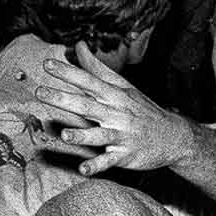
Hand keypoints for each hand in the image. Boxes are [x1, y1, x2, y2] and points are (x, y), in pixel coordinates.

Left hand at [32, 42, 198, 174]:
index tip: (47, 64)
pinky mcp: (125, 155)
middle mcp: (117, 114)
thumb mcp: (122, 86)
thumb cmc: (142, 109)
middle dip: (64, 99)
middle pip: (88, 105)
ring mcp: (122, 135)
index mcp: (114, 95)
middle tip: (41, 93)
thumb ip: (97, 68)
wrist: (174, 137)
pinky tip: (83, 170)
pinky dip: (97, 166)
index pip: (88, 80)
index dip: (68, 72)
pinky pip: (109, 161)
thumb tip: (78, 45)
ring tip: (65, 136)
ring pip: (100, 135)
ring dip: (82, 135)